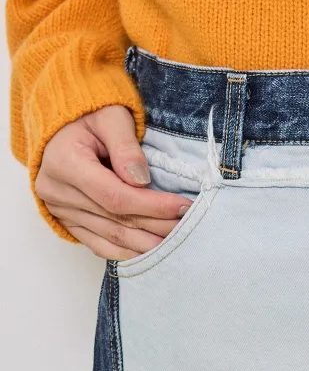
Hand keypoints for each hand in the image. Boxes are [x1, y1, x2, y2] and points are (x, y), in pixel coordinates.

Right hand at [36, 106, 191, 258]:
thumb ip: (126, 146)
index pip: (116, 196)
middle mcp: (58, 193)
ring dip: (147, 244)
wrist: (61, 129)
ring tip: (177, 243)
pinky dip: (127, 253)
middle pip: (117, 220)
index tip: (182, 207)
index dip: (152, 206)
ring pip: (112, 237)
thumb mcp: (110, 117)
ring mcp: (61, 212)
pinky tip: (152, 253)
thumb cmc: (88, 117)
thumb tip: (142, 180)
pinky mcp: (68, 223)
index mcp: (65, 164)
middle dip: (157, 226)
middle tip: (189, 227)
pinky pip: (100, 246)